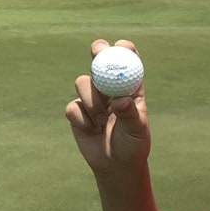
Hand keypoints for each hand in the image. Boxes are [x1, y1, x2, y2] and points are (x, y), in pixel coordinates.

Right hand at [65, 39, 149, 173]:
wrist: (116, 165)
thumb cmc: (133, 145)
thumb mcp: (136, 130)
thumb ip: (130, 114)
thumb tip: (120, 100)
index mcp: (131, 89)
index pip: (129, 63)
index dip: (125, 51)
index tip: (121, 46)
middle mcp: (110, 89)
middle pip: (101, 62)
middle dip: (98, 52)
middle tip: (97, 50)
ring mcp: (92, 98)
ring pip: (83, 83)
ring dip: (91, 101)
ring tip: (102, 121)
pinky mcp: (77, 110)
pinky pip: (73, 106)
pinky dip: (81, 119)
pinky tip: (91, 130)